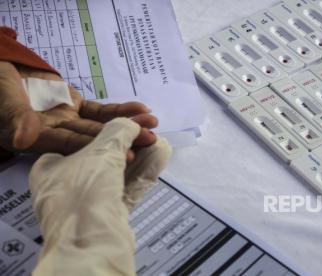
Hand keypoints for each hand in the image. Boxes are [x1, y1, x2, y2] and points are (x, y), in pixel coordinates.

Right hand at [0, 61, 156, 157]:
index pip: (74, 145)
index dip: (100, 150)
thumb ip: (16, 117)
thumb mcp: (4, 100)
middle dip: (123, 139)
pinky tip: (140, 109)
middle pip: (95, 138)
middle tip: (151, 140)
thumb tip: (22, 140)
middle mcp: (58, 133)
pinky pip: (100, 110)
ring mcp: (69, 120)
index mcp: (40, 138)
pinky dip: (120, 110)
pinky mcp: (76, 107)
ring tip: (152, 123)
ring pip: (102, 125)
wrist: (2, 70)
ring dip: (127, 124)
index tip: (127, 156)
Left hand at [29, 118, 171, 274]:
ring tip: (158, 141)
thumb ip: (119, 131)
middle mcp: (66, 184)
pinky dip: (143, 173)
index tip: (130, 121)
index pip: (81, 138)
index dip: (108, 127)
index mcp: (51, 167)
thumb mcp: (101, 152)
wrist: (91, 244)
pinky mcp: (108, 215)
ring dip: (140, 156)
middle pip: (104, 155)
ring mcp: (88, 202)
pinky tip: (160, 157)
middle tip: (150, 130)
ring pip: (119, 172)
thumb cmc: (85, 192)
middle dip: (130, 142)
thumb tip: (131, 124)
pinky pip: (128, 188)